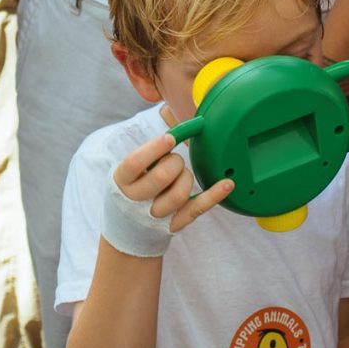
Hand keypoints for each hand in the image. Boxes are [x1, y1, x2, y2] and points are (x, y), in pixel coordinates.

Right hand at [101, 131, 233, 257]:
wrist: (128, 230)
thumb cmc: (135, 187)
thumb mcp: (131, 170)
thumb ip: (149, 150)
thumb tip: (173, 117)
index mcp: (121, 180)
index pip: (134, 163)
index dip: (153, 149)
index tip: (169, 138)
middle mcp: (134, 200)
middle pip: (161, 177)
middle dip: (174, 163)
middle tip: (174, 161)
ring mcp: (155, 215)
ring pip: (180, 193)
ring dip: (186, 178)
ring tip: (182, 176)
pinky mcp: (174, 224)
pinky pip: (198, 208)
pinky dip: (214, 195)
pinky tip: (227, 183)